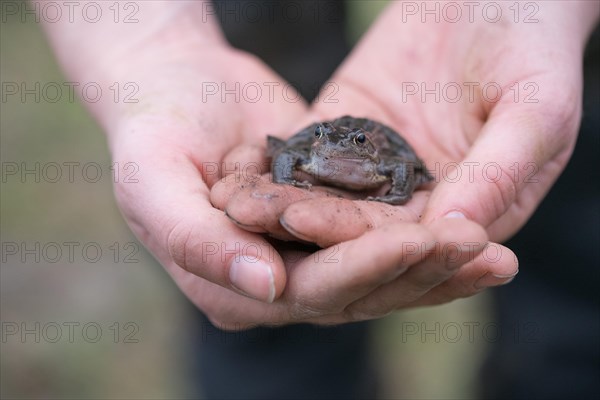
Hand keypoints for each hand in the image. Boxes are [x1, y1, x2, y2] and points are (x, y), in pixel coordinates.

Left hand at [215, 1, 597, 322]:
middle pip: (359, 231)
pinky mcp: (348, 136)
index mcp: (468, 214)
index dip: (367, 242)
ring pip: (326, 198)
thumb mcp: (536, 110)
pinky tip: (237, 168)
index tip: (317, 228)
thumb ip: (500, 174)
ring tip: (233, 204)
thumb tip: (460, 234)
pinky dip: (275, 164)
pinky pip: (310, 156)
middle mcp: (417, 204)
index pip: (414, 244)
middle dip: (307, 227)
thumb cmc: (535, 50)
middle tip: (253, 224)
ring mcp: (378, 171)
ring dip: (279, 203)